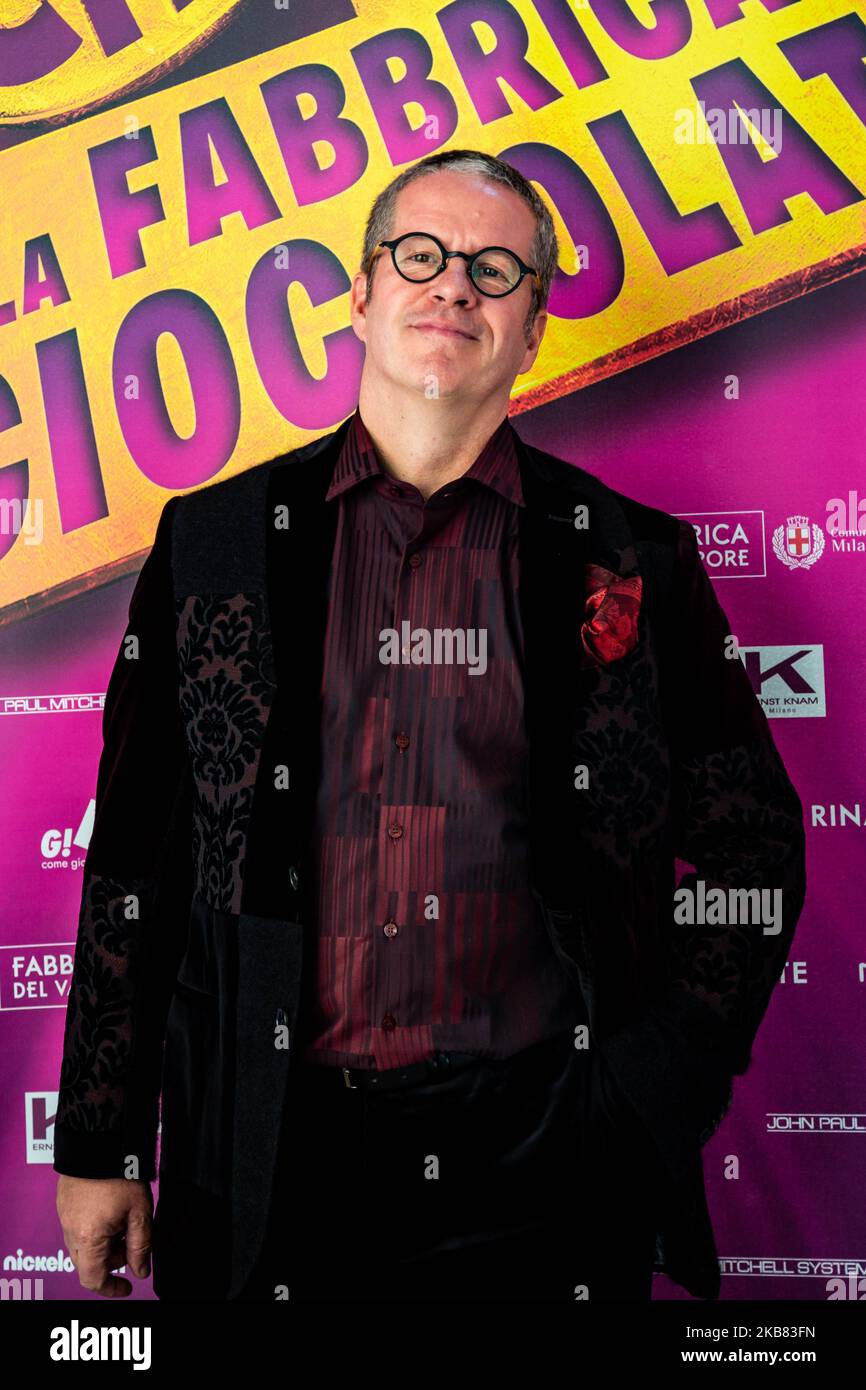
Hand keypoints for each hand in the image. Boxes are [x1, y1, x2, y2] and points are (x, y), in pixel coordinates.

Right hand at [56, 1174, 152, 1296]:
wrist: (99, 1140)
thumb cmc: (121, 1174)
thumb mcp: (139, 1212)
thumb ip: (141, 1245)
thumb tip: (141, 1271)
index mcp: (88, 1238)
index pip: (93, 1278)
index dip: (110, 1288)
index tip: (126, 1286)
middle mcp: (70, 1230)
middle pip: (87, 1262)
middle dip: (111, 1260)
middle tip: (131, 1241)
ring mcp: (64, 1216)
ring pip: (82, 1245)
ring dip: (102, 1243)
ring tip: (123, 1221)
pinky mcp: (64, 1202)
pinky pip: (77, 1227)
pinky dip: (93, 1229)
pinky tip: (111, 1210)